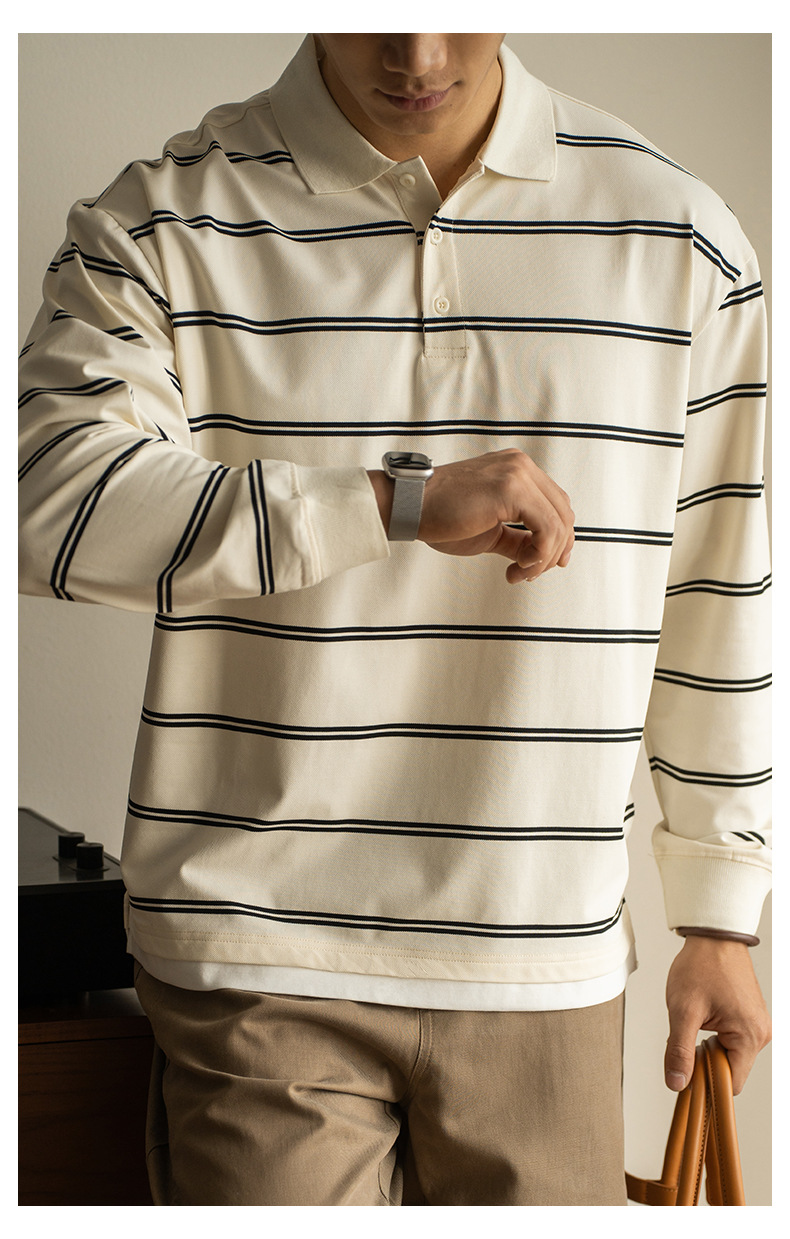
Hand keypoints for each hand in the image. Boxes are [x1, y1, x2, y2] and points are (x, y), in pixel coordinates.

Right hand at [369, 449, 574, 583]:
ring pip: (559, 523)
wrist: (407, 506)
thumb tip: (539, 555)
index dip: (559, 539)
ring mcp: (518, 473)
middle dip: (554, 552)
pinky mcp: (511, 488)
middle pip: (564, 513)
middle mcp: (522, 466)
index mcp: (517, 470)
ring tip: (518, 573)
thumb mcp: (490, 530)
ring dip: (544, 558)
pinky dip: (540, 554)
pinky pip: (547, 528)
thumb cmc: (439, 516)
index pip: (556, 504)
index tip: (541, 565)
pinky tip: (518, 566)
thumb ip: (518, 538)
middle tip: (528, 574)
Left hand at [664, 936, 770, 1094]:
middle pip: (731, 1070)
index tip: (684, 1072)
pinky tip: (702, 1019)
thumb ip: (679, 1050)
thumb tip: (676, 1084)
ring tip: (694, 1023)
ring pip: (729, 1055)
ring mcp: (757, 1025)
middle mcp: (760, 1033)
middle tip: (684, 1040)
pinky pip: (732, 1040)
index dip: (705, 1083)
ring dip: (707, 1047)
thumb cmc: (702, 965)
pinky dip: (714, 1037)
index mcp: (750, 1036)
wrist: (713, 936)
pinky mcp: (750, 1017)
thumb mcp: (683, 1010)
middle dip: (704, 1062)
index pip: (730, 1084)